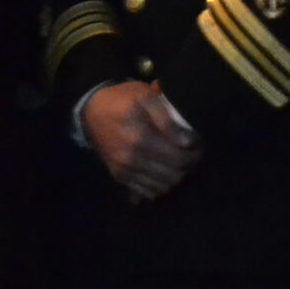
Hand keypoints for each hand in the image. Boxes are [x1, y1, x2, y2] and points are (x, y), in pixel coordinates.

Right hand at [80, 80, 201, 199]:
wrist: (91, 111)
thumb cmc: (122, 100)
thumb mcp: (145, 96)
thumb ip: (167, 118)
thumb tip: (187, 142)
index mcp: (140, 138)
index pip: (179, 158)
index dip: (195, 154)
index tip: (198, 145)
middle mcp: (132, 159)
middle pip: (174, 175)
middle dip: (188, 167)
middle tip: (192, 154)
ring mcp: (125, 170)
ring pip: (163, 187)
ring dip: (176, 178)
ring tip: (179, 163)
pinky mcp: (120, 177)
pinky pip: (148, 192)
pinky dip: (160, 186)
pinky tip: (163, 172)